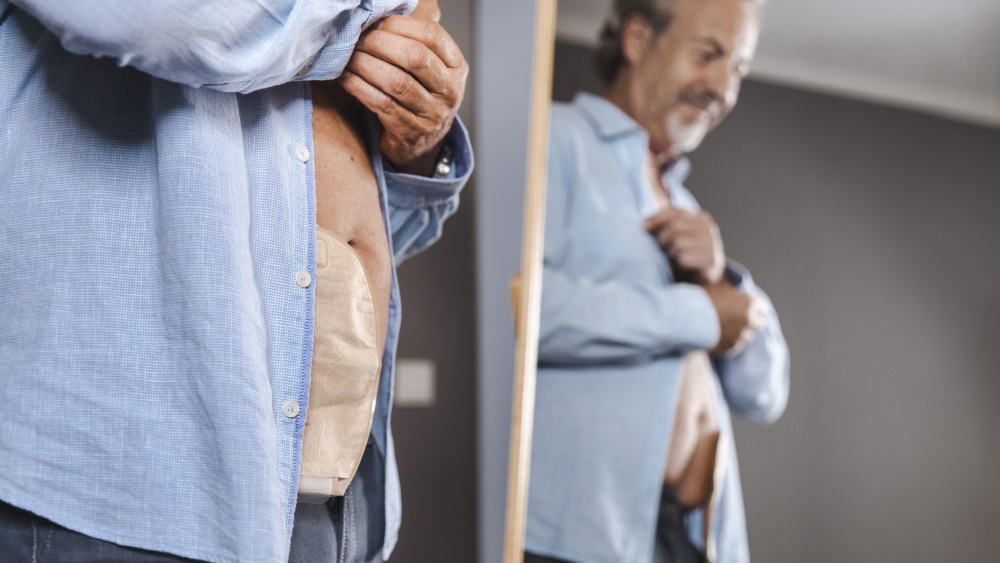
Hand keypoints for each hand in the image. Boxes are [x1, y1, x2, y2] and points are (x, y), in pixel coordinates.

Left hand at [340, 0, 467, 175]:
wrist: (422, 143)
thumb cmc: (420, 96)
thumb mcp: (430, 69)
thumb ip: (415, 43)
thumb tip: (380, 16)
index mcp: (457, 67)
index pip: (432, 35)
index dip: (401, 25)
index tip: (378, 24)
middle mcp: (450, 91)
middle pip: (415, 57)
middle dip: (380, 44)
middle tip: (358, 39)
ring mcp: (432, 115)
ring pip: (396, 82)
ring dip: (366, 65)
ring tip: (349, 57)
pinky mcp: (411, 132)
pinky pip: (382, 104)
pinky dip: (360, 88)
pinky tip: (346, 78)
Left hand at [644, 208, 724, 284]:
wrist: (701, 280)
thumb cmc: (684, 256)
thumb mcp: (673, 237)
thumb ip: (662, 226)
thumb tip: (643, 225)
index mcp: (699, 218)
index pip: (674, 212)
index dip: (656, 218)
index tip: (643, 226)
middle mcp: (707, 228)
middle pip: (674, 226)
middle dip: (661, 238)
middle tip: (660, 249)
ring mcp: (711, 244)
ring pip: (678, 242)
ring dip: (670, 252)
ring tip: (673, 258)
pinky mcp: (710, 260)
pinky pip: (684, 257)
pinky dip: (677, 263)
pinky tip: (681, 266)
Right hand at [702, 282, 764, 354]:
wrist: (686, 318)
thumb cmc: (701, 299)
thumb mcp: (718, 289)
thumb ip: (732, 294)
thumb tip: (733, 296)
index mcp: (750, 303)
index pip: (762, 306)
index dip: (752, 305)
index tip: (745, 306)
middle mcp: (750, 321)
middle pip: (760, 323)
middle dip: (751, 321)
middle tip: (737, 318)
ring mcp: (741, 337)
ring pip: (747, 337)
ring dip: (740, 333)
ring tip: (725, 329)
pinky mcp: (730, 349)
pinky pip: (734, 346)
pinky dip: (729, 342)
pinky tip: (718, 336)